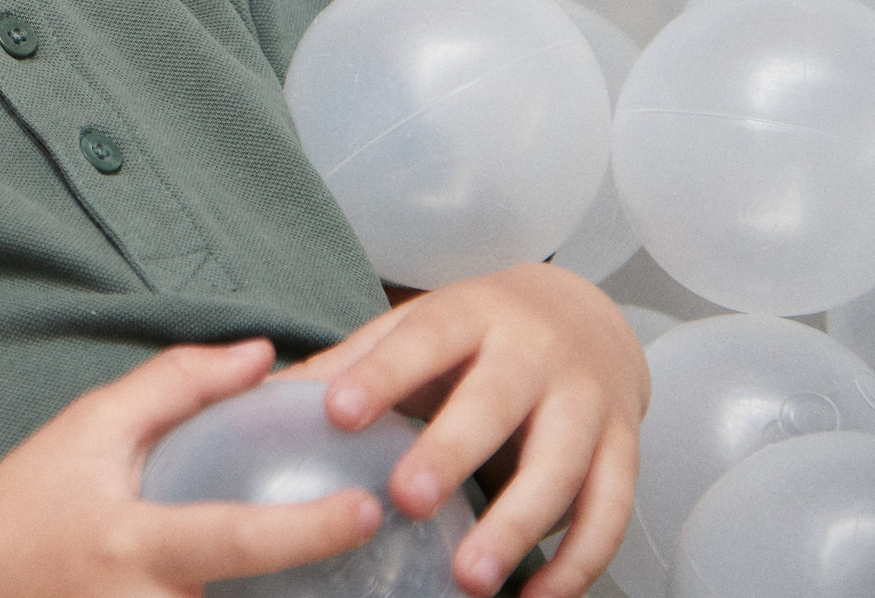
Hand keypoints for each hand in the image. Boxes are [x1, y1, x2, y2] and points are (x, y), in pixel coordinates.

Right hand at [0, 338, 382, 596]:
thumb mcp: (91, 427)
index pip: (238, 541)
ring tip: (353, 587)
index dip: (309, 530)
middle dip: (320, 591)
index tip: (366, 508)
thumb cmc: (32, 497)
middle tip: (379, 555)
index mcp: (138, 545)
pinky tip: (285, 590)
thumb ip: (177, 384)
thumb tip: (264, 354)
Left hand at [284, 263, 648, 597]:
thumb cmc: (478, 335)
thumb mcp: (417, 328)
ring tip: (469, 579)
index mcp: (471, 315)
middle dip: (452, 453)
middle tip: (406, 501)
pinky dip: (578, 564)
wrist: (587, 317)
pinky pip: (610, 514)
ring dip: (516, 528)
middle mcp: (536, 355)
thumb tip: (262, 396)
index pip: (421, 341)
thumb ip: (354, 361)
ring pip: (561, 469)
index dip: (381, 376)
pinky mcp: (625, 451)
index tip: (336, 413)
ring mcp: (587, 404)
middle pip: (496, 405)